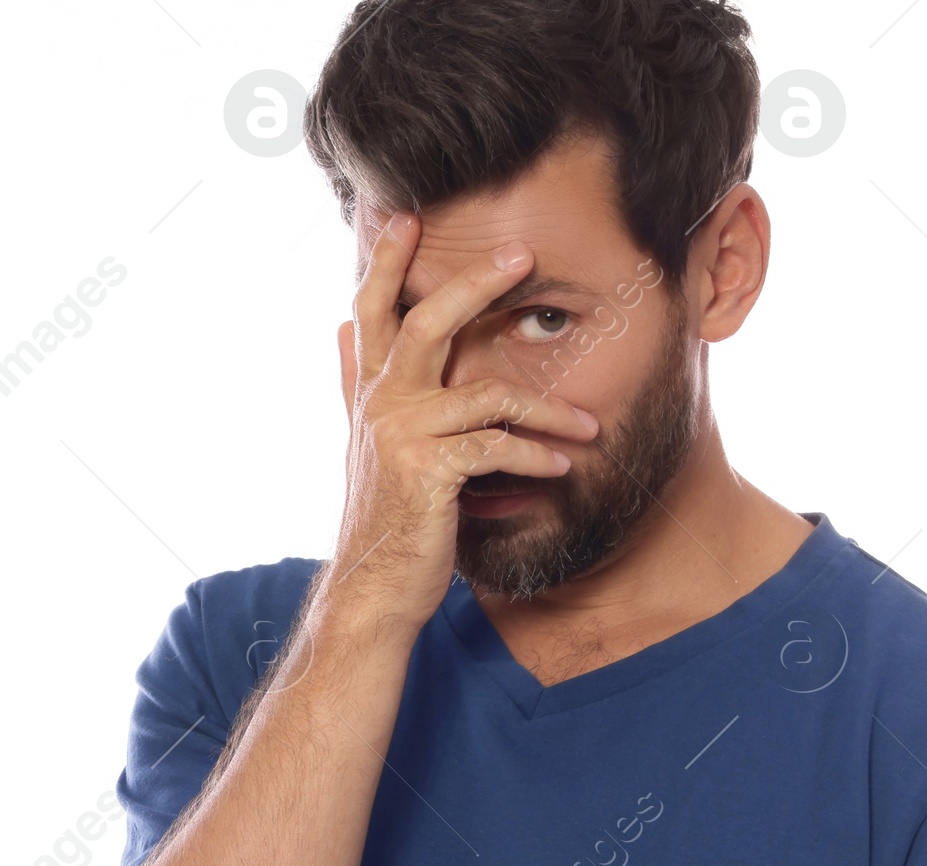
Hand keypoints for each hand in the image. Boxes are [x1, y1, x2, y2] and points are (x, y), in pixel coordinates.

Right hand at [329, 211, 600, 631]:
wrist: (373, 589)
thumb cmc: (385, 520)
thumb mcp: (367, 444)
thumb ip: (356, 384)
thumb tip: (338, 330)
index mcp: (372, 394)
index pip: (373, 312)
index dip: (385, 262)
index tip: (408, 216)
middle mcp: (383, 406)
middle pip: (426, 323)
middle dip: (474, 283)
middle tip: (521, 254)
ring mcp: (404, 437)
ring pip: (488, 396)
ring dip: (548, 412)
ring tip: (588, 426)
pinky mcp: (429, 474)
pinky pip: (496, 450)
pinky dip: (535, 458)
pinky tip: (563, 468)